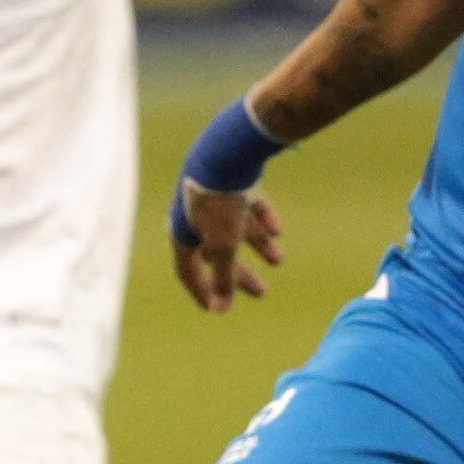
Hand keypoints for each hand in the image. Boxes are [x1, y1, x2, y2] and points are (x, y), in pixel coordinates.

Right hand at [173, 183, 279, 311]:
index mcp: (184, 232)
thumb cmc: (219, 204)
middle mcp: (196, 217)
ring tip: (279, 261)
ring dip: (257, 245)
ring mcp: (216, 198)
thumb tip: (221, 309)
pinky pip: (248, 206)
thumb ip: (223, 277)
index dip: (201, 290)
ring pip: (237, 229)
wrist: (228, 153)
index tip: (216, 308)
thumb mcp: (223, 245)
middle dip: (240, 274)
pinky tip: (278, 231)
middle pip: (218, 253)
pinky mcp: (235, 182)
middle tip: (263, 293)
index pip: (187, 269)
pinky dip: (262, 220)